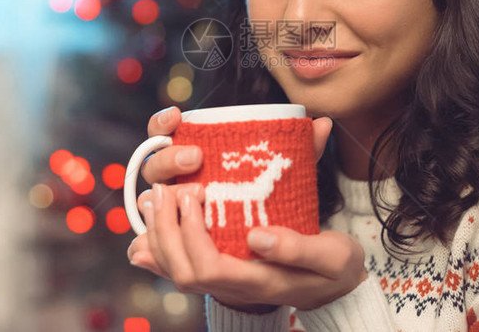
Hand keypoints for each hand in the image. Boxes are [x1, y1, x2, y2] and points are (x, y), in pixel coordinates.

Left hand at [127, 116, 369, 311]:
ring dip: (159, 236)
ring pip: (177, 272)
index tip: (195, 194)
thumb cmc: (336, 268)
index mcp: (261, 282)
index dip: (192, 234)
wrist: (336, 287)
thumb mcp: (333, 256)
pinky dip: (158, 254)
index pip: (209, 268)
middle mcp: (237, 288)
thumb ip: (298, 247)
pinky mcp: (223, 273)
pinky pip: (181, 271)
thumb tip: (256, 237)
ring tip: (154, 199)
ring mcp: (227, 284)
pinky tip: (141, 239)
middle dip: (166, 230)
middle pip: (184, 272)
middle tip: (165, 189)